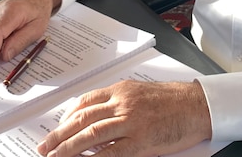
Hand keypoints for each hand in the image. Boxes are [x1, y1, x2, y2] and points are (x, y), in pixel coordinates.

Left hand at [37, 80, 211, 156]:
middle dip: (59, 135)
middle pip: (81, 119)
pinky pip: (110, 153)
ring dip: (67, 148)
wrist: (198, 106)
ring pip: (90, 135)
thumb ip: (119, 103)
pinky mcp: (140, 141)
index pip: (85, 102)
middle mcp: (122, 103)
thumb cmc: (174, 100)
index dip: (66, 117)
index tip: (56, 128)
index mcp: (121, 90)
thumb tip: (98, 119)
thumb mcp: (142, 93)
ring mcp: (130, 122)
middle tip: (44, 147)